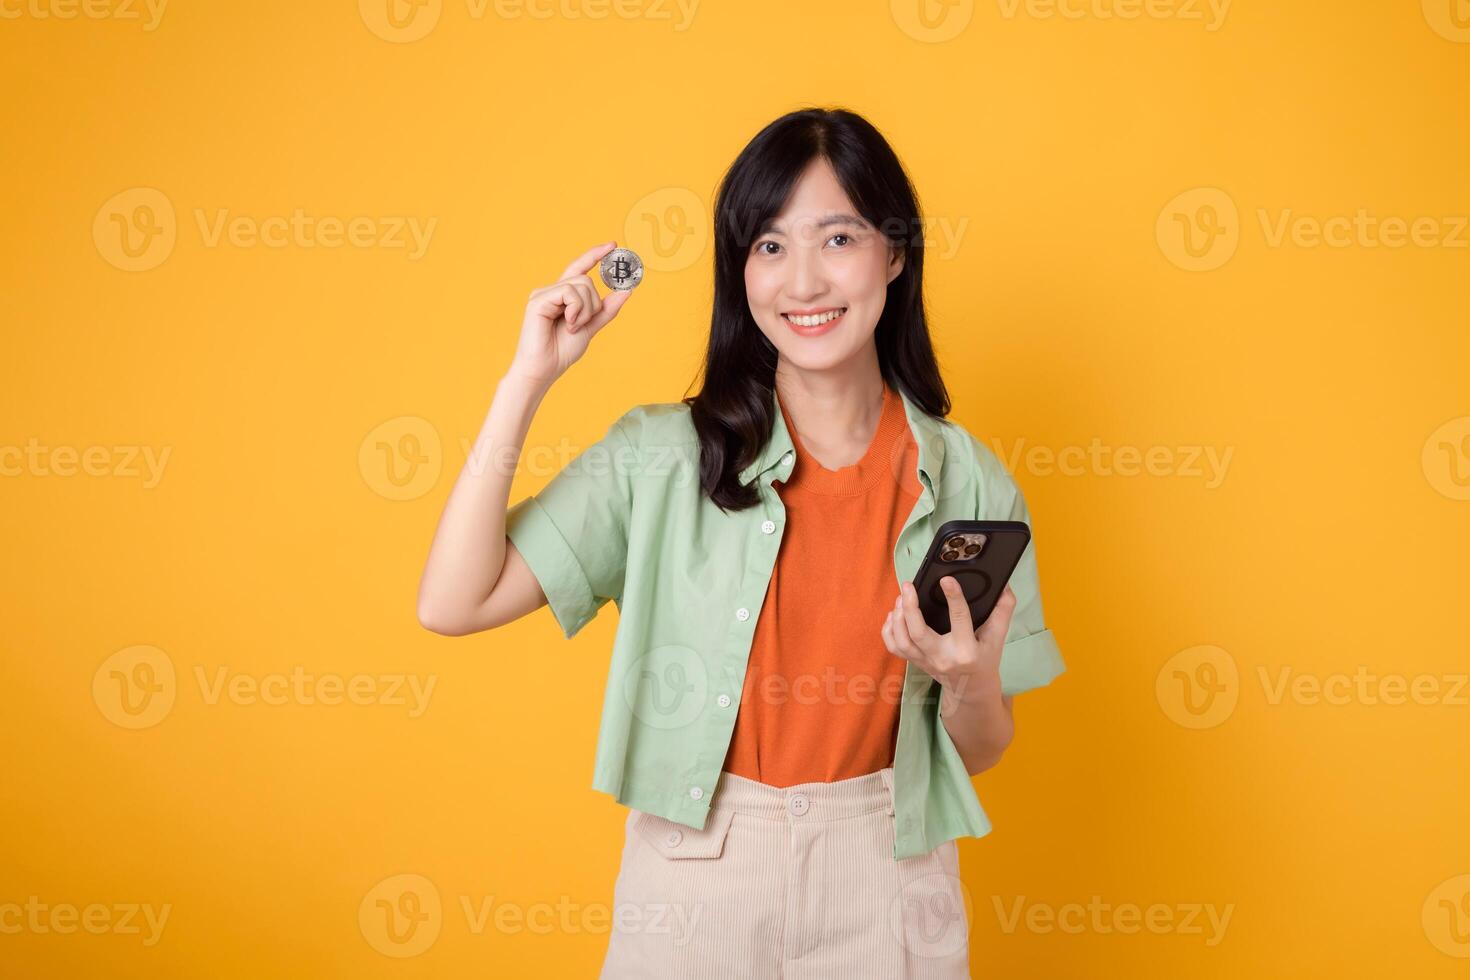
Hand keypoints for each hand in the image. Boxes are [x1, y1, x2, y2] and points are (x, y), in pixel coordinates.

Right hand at [508, 241, 633, 389]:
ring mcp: (544, 294)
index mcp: (563, 296)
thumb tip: (626, 291)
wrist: (544, 369)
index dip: (595, 255)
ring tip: (573, 327)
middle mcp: (552, 290)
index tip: (613, 245)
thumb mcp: (590, 327)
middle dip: (593, 304)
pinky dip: (576, 310)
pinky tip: (568, 324)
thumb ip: (606, 310)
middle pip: (586, 280)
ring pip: (581, 285)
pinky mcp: (538, 300)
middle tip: (581, 324)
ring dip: (585, 310)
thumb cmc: (561, 351)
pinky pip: (569, 292)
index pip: (580, 268)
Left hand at [881, 579, 1016, 709]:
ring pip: (903, 641)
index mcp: (967, 651)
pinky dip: (888, 630)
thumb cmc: (985, 659)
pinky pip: (894, 648)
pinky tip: (894, 614)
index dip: (953, 598)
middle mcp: (943, 658)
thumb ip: (1003, 611)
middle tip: (909, 586)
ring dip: (898, 617)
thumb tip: (1004, 586)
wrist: (972, 689)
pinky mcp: (915, 662)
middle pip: (919, 633)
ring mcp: (926, 662)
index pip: (959, 620)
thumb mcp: (998, 638)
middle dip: (910, 608)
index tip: (946, 579)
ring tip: (902, 597)